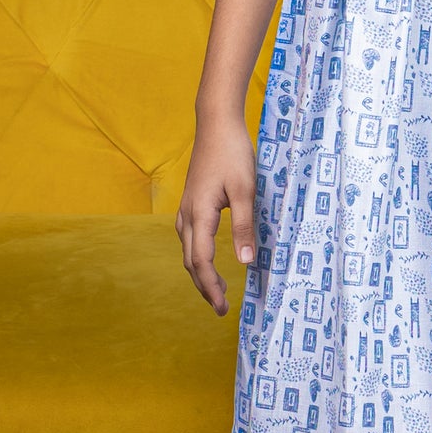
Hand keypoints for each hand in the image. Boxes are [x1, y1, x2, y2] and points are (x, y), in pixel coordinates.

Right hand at [176, 106, 257, 313]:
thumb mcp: (245, 190)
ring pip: (188, 251)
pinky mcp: (190, 203)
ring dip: (200, 273)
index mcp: (199, 214)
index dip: (211, 287)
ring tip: (217, 289)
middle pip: (191, 262)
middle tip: (222, 308)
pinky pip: (189, 239)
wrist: (216, 124)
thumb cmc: (233, 154)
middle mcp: (187, 215)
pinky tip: (208, 259)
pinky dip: (198, 256)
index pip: (201, 262)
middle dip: (205, 287)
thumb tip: (246, 262)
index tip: (223, 307)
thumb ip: (244, 226)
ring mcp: (186, 208)